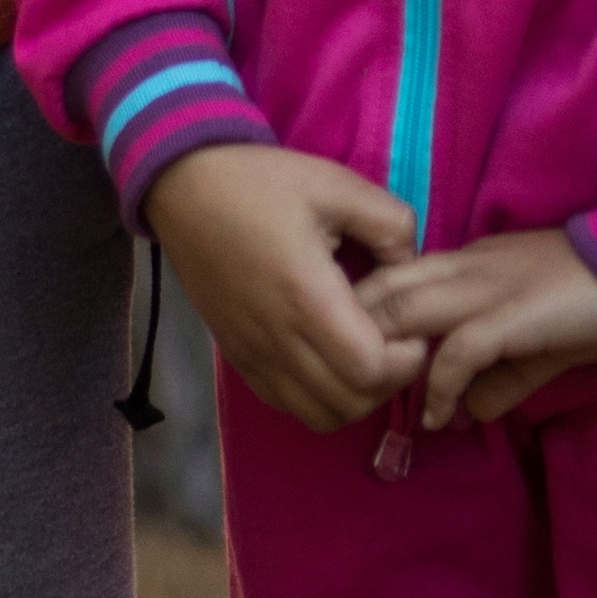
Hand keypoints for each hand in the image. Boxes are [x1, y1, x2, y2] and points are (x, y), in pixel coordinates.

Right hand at [142, 142, 424, 433]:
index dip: (406, 359)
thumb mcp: (335, 184)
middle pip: (350, 404)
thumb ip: (390, 222)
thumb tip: (410, 265)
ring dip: (353, 397)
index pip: (371, 370)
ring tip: (362, 354)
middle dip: (388, 383)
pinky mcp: (238, 357)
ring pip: (320, 416)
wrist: (185, 187)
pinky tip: (325, 358)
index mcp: (307, 296)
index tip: (411, 328)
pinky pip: (286, 405)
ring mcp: (254, 353)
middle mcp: (278, 338)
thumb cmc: (260, 182)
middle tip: (395, 343)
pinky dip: (318, 398)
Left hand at [361, 227, 596, 425]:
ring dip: (383, 360)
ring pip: (403, 312)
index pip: (387, 276)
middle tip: (349, 384)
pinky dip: (439, 386)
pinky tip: (438, 415)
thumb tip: (468, 414)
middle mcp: (460, 268)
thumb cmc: (589, 297)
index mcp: (462, 263)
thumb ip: (500, 376)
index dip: (358, 314)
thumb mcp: (535, 340)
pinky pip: (457, 351)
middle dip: (351, 334)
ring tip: (381, 402)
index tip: (350, 357)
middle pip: (378, 289)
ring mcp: (482, 290)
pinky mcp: (509, 317)